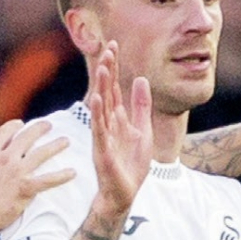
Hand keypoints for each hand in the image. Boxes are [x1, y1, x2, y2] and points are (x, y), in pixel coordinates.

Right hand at [0, 119, 74, 234]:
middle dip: (39, 129)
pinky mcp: (26, 188)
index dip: (14, 126)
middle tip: (49, 125)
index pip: (4, 133)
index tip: (21, 123)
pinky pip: (48, 180)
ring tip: (65, 141)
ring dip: (55, 146)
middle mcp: (5, 159)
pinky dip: (61, 176)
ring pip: (41, 154)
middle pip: (26, 138)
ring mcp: (17, 172)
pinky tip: (72, 173)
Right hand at [88, 41, 152, 216]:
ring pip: (101, 107)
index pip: (113, 87)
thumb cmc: (131, 165)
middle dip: (107, 71)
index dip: (113, 67)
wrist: (124, 193)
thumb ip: (141, 106)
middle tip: (108, 49)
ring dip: (100, 87)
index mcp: (117, 118)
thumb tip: (141, 79)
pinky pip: (99, 129)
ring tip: (101, 68)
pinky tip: (97, 99)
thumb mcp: (143, 130)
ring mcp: (103, 136)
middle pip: (106, 91)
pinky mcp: (102, 150)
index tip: (114, 46)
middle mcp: (107, 123)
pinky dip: (98, 114)